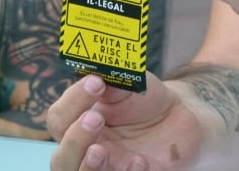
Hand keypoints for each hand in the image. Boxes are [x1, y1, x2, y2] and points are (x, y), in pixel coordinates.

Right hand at [48, 74, 202, 170]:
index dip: (73, 102)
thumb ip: (111, 82)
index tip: (96, 82)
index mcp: (79, 123)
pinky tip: (141, 161)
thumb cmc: (144, 98)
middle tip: (95, 119)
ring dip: (88, 166)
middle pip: (62, 159)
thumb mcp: (129, 83)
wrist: (179, 115)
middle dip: (74, 140)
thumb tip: (97, 76)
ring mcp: (110, 167)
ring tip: (100, 151)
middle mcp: (87, 150)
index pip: (59, 119)